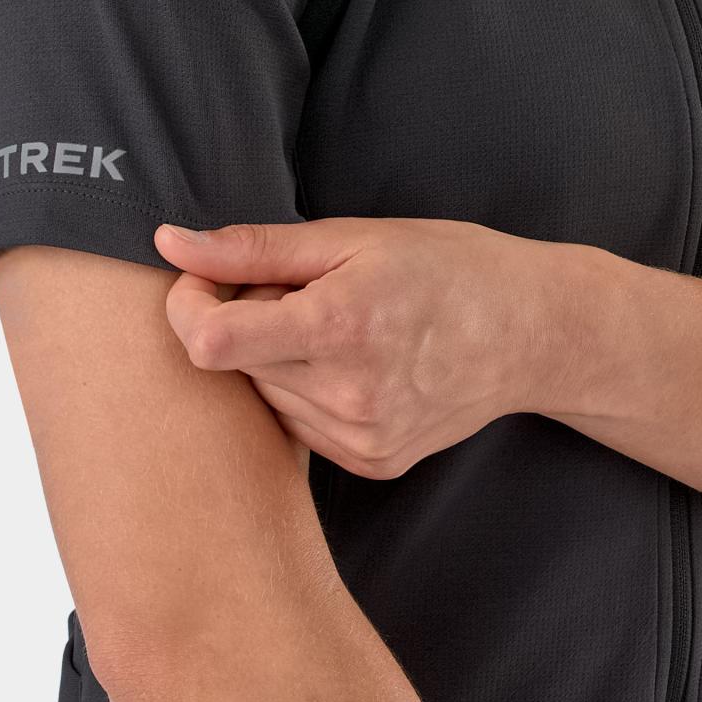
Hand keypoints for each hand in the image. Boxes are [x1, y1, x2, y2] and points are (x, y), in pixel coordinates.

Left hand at [152, 217, 590, 478]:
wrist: (531, 332)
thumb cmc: (446, 267)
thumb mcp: (352, 238)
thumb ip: (253, 247)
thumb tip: (169, 241)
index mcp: (339, 326)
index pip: (209, 341)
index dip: (188, 305)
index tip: (206, 278)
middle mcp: (347, 395)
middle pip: (235, 363)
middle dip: (244, 320)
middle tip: (300, 291)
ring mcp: (361, 438)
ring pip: (263, 396)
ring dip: (276, 359)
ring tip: (337, 327)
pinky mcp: (371, 463)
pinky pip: (298, 425)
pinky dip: (306, 391)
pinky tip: (354, 364)